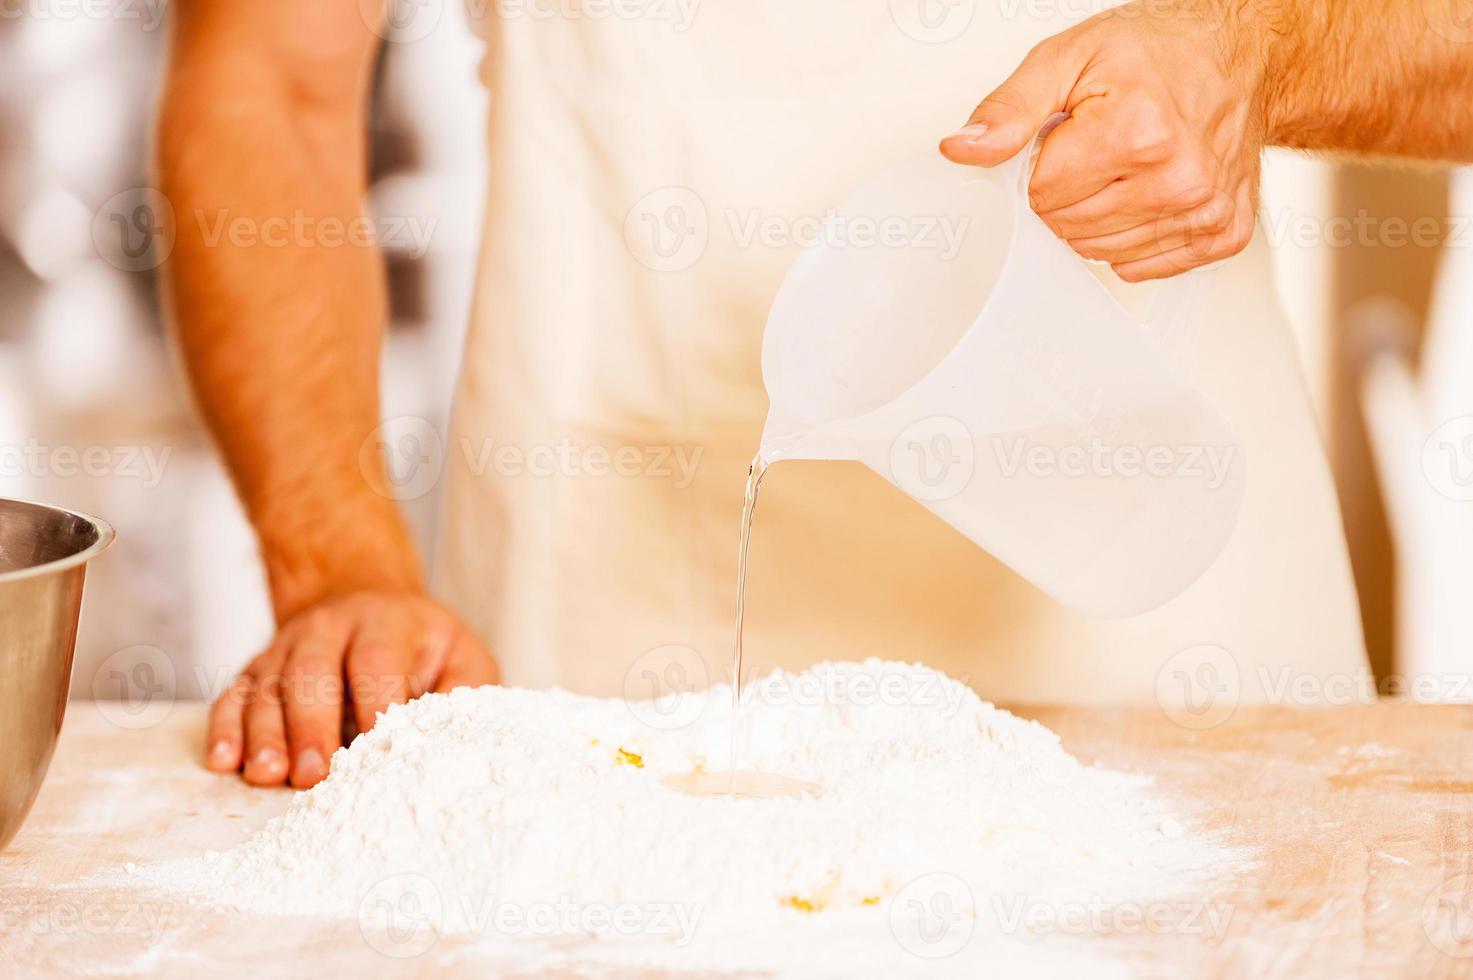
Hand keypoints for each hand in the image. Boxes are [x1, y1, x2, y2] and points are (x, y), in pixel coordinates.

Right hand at [204, 592, 498, 787]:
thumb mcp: (461, 659)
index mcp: (387, 624)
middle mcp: (331, 628)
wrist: (370, 606)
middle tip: (312, 775)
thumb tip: (453, 745)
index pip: (376, 661)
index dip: (375, 704)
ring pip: (268, 687)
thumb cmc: (423, 650)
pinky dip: (226, 728)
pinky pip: (235, 695)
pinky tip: (224, 761)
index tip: (376, 747)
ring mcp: (288, 646)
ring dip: (264, 734)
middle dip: (311, 726)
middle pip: (312, 673)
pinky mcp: (258, 668)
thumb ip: (463, 696)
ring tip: (266, 776)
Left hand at [940, 1, 1266, 280]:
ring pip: (1100, 252)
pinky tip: (1147, 193)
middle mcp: (1178, 178)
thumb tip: (964, 147)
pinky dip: (1132, 237)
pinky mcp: (1222, 234)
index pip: (1041, 194)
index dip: (1043, 165)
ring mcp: (1204, 210)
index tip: (1069, 136)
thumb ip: (1010, 109)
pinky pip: (1141, 267)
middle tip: (1098, 147)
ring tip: (1125, 165)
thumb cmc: (1158, 52)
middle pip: (1068, 227)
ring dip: (1097, 216)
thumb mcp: (1068, 58)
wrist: (1237, 54)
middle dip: (1067, 191)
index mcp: (1138, 132)